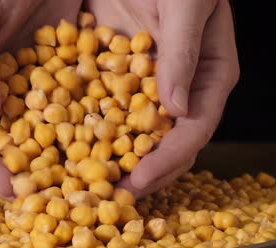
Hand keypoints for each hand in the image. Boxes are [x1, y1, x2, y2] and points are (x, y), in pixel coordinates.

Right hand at [0, 0, 81, 198]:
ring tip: (71, 183)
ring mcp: (14, 80)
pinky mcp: (45, 70)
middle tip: (42, 199)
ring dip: (47, 155)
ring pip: (27, 127)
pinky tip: (94, 144)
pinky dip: (71, 124)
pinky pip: (56, 104)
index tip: (7, 190)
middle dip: (14, 170)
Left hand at [87, 0, 239, 197]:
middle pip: (167, 144)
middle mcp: (181, 89)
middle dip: (141, 173)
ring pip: (133, 135)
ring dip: (113, 162)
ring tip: (87, 188)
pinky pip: (103, 110)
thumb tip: (176, 109)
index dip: (169, 159)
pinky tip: (65, 150)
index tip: (139, 181)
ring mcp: (146, 86)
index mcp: (210, 75)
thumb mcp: (186, 2)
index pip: (195, 128)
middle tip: (111, 200)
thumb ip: (182, 52)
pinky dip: (88, 132)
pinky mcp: (115, 76)